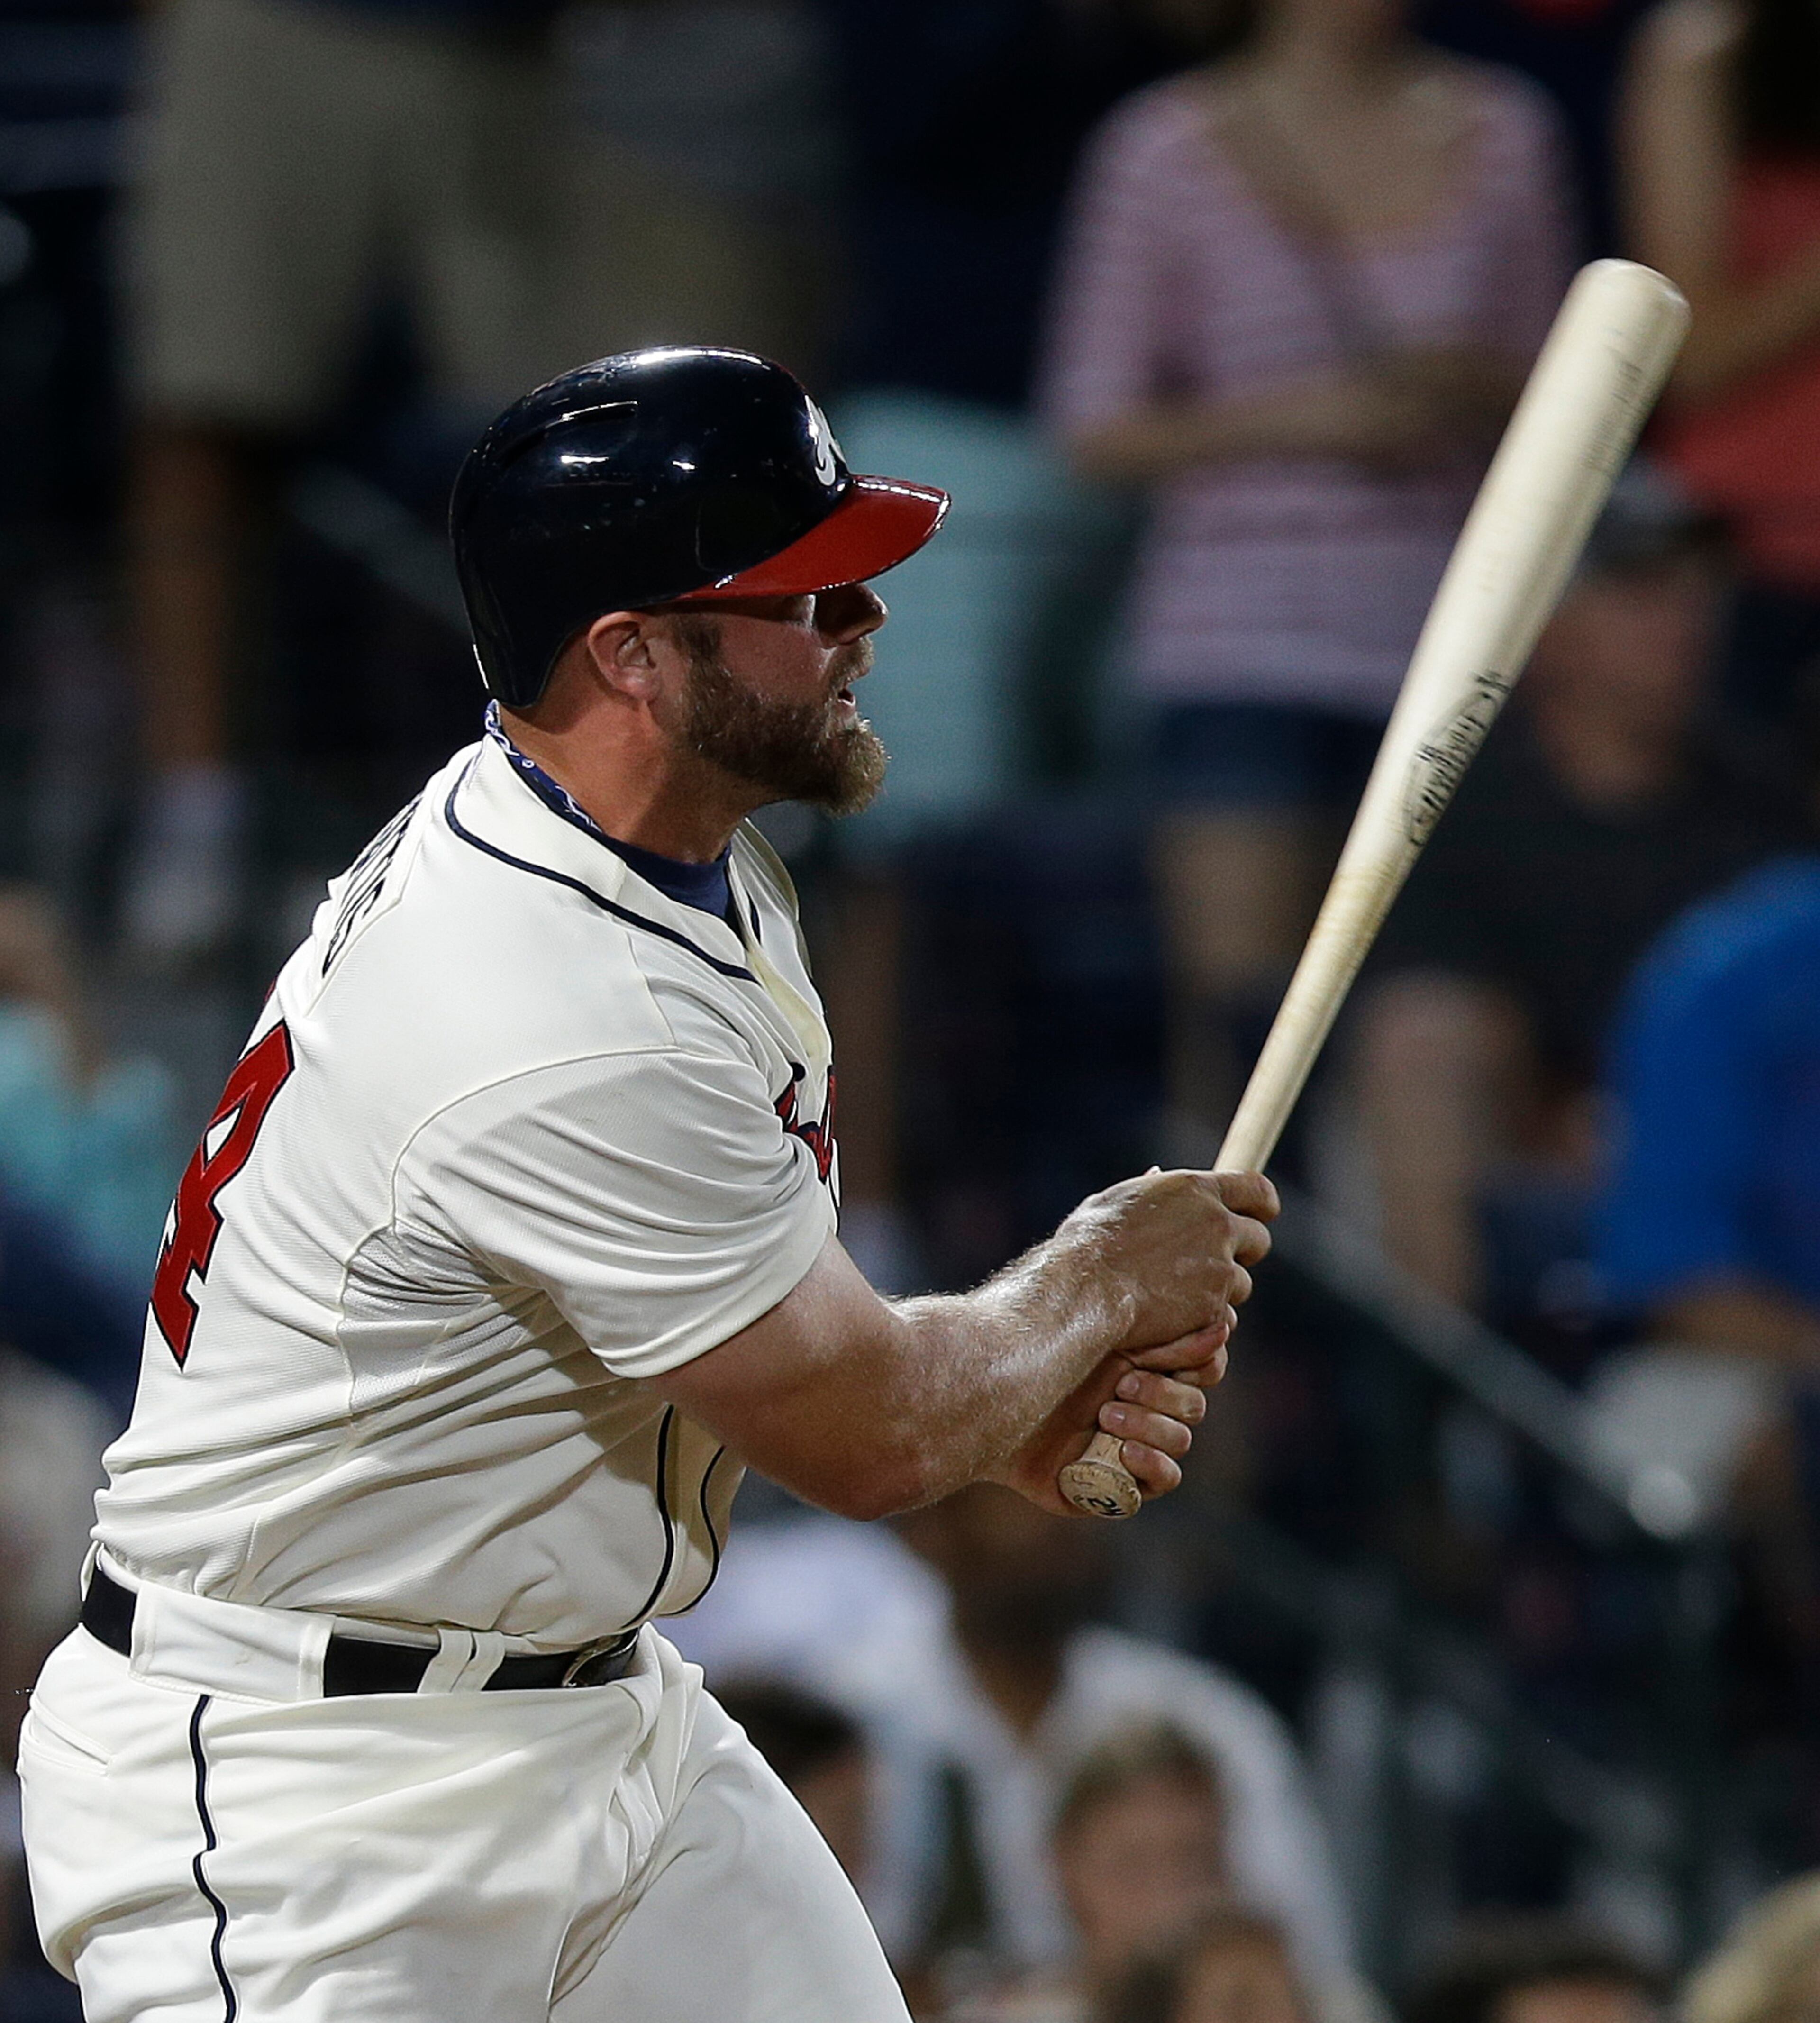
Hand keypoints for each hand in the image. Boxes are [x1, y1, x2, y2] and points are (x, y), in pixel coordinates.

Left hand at [996, 1316, 1232, 1514]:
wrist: (989, 1397)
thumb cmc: (1039, 1354)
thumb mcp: (1103, 1330)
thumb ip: (1162, 1327)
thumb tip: (1224, 1322)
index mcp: (1143, 1363)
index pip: (1203, 1367)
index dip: (1197, 1362)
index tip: (1162, 1354)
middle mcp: (1142, 1405)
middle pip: (1194, 1404)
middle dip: (1163, 1393)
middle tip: (1121, 1383)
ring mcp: (1130, 1444)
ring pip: (1180, 1440)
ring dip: (1152, 1426)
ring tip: (1108, 1415)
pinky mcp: (1115, 1483)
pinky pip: (1162, 1482)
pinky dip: (1153, 1465)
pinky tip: (1126, 1452)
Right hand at [1055, 1167, 1276, 1354]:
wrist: (1084, 1292)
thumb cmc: (1087, 1245)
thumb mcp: (1114, 1202)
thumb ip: (1147, 1190)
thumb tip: (1157, 1174)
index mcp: (1193, 1190)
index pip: (1256, 1189)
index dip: (1262, 1204)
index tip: (1262, 1214)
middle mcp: (1215, 1224)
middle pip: (1258, 1238)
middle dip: (1242, 1251)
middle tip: (1215, 1263)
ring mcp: (1219, 1268)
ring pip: (1241, 1283)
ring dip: (1220, 1289)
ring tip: (1177, 1295)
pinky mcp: (1214, 1306)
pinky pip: (1223, 1316)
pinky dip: (1205, 1319)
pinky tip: (1172, 1319)